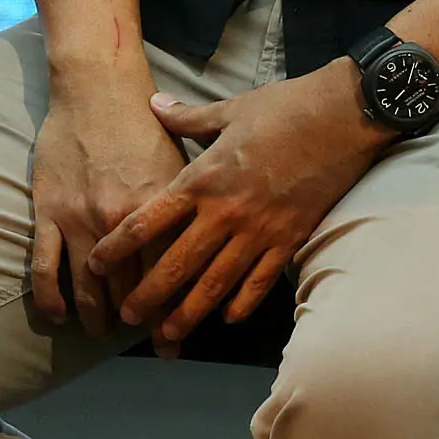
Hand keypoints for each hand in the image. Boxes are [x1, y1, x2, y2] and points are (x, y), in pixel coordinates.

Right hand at [29, 76, 191, 338]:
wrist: (96, 87)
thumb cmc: (142, 121)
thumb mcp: (181, 162)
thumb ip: (191, 206)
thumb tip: (213, 242)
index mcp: (158, 210)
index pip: (170, 274)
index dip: (177, 311)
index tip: (181, 337)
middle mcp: (120, 221)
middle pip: (133, 288)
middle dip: (146, 323)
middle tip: (156, 347)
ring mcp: (80, 218)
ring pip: (89, 285)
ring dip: (97, 316)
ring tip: (103, 332)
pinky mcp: (49, 210)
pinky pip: (46, 264)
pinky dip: (51, 295)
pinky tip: (58, 314)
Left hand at [90, 63, 393, 352]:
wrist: (342, 119)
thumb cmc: (281, 109)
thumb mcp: (226, 110)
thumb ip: (185, 117)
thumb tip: (153, 104)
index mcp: (201, 180)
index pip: (148, 222)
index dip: (118, 246)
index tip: (97, 264)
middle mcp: (225, 213)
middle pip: (177, 264)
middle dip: (149, 295)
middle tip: (127, 319)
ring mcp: (259, 232)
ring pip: (216, 283)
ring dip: (189, 312)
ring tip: (168, 334)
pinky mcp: (290, 241)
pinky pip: (260, 281)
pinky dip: (242, 303)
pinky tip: (226, 318)